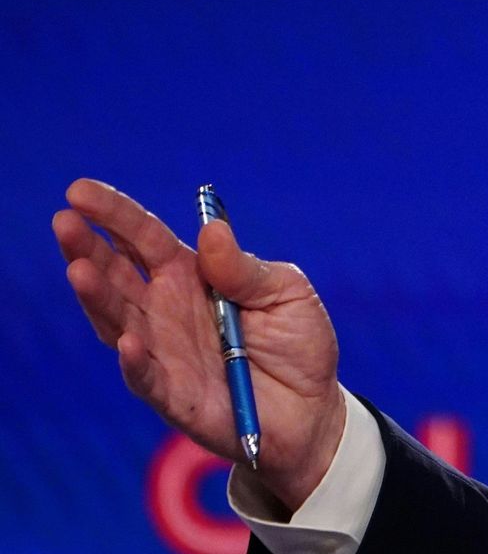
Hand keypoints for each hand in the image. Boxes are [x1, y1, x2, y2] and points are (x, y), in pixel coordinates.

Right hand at [53, 179, 346, 510]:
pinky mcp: (172, 394)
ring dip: (97, 296)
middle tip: (64, 220)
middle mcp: (165, 309)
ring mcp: (162, 351)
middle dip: (87, 246)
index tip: (79, 190)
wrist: (311, 410)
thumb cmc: (298, 342)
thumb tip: (212, 231)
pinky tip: (127, 340)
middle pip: (115, 273)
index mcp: (192, 275)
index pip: (143, 237)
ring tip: (79, 269)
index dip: (113, 214)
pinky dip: (134, 360)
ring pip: (117, 320)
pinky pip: (145, 376)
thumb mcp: (286, 293)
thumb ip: (246, 268)